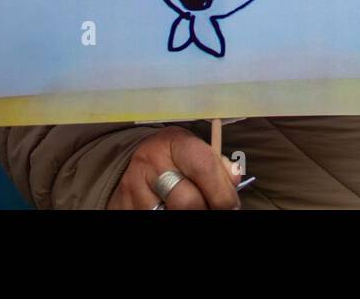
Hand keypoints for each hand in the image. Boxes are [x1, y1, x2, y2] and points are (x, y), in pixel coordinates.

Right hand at [108, 125, 240, 209]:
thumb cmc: (176, 156)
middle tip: (215, 210)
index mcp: (175, 143)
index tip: (232, 205)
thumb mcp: (196, 150)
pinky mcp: (124, 204)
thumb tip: (234, 182)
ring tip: (195, 208)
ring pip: (169, 214)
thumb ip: (218, 165)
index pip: (204, 167)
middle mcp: (152, 162)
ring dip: (188, 215)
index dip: (222, 192)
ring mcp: (135, 185)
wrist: (137, 158)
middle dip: (207, 210)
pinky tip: (173, 209)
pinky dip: (168, 215)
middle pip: (187, 201)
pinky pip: (151, 217)